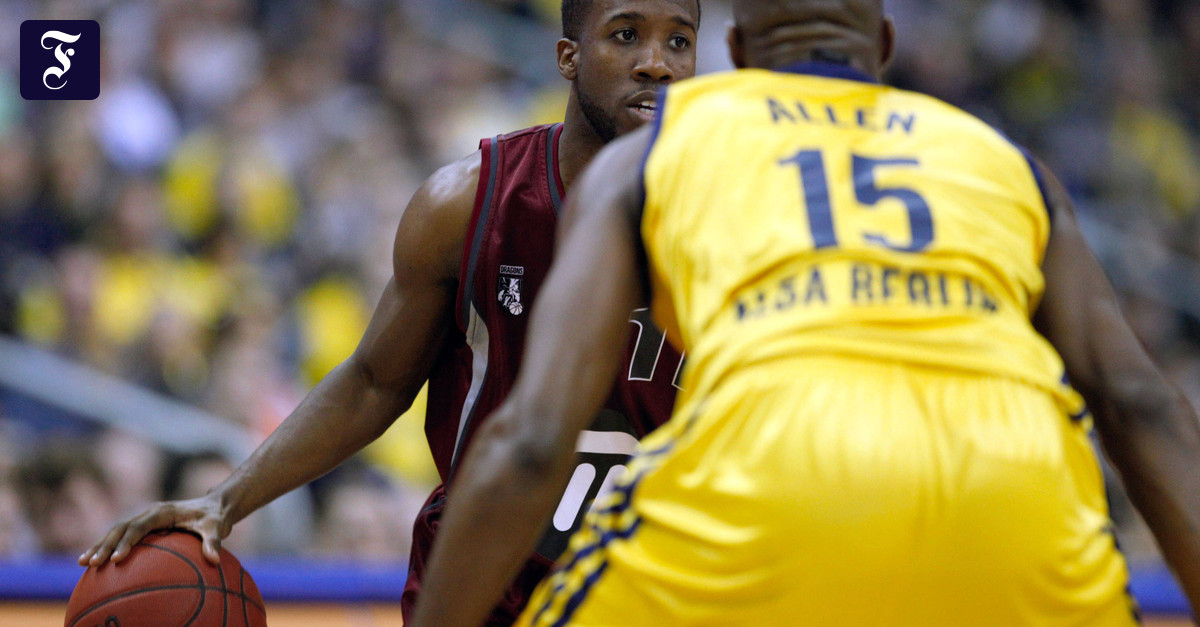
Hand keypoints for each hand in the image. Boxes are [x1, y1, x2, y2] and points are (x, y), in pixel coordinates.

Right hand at [78, 494, 228, 566]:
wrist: (215, 507)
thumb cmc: (215, 517)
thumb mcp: (217, 527)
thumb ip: (214, 542)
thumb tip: (215, 560)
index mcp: (163, 511)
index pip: (140, 526)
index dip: (127, 542)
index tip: (117, 559)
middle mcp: (150, 513)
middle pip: (121, 528)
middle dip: (105, 545)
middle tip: (92, 563)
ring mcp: (145, 519)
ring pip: (117, 531)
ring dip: (100, 545)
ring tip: (84, 563)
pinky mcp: (145, 527)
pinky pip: (122, 537)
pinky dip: (108, 548)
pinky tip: (97, 564)